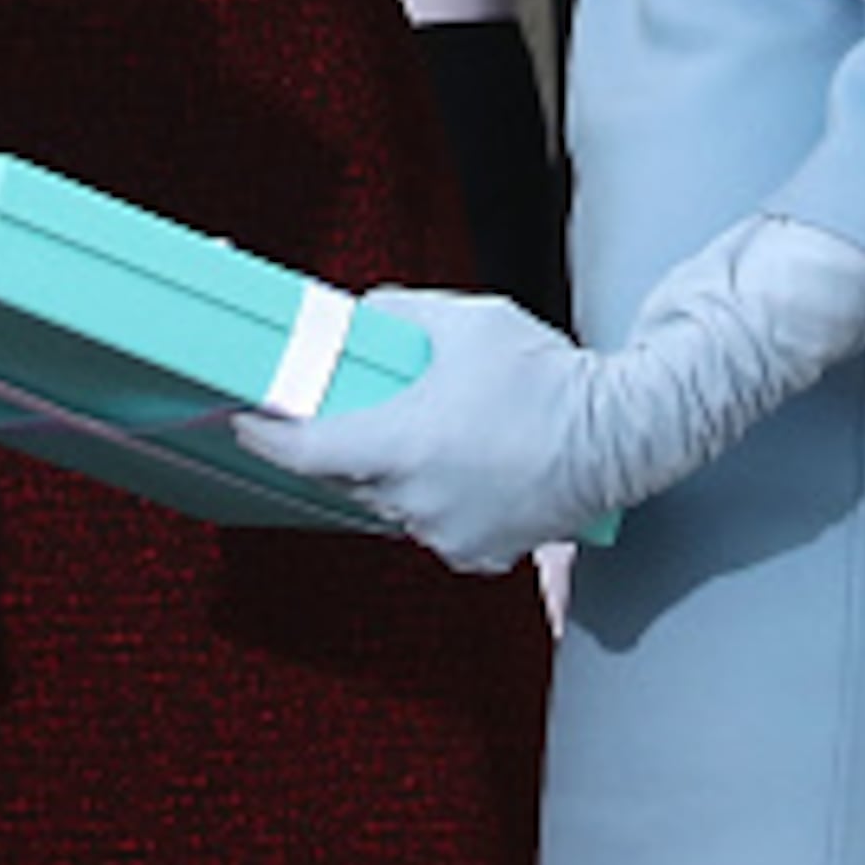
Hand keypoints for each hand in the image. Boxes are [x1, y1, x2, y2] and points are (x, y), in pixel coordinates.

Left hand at [233, 287, 616, 572]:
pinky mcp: (479, 552)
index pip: (308, 451)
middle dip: (344, 444)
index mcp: (402, 443)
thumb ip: (400, 312)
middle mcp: (416, 499)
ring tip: (433, 431)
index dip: (268, 435)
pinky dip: (435, 499)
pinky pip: (433, 526)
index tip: (244, 420)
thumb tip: (361, 315)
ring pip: (391, 502)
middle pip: (348, 477)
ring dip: (395, 472)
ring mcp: (446, 533)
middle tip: (356, 409)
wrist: (620, 432)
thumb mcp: (465, 319)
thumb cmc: (543, 374)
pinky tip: (465, 466)